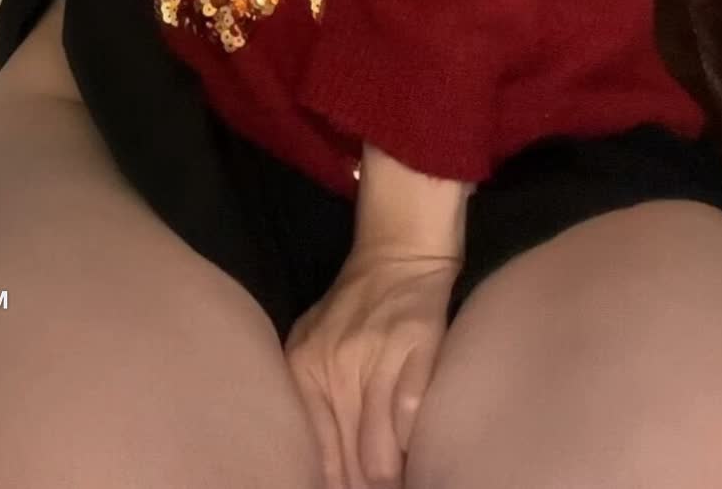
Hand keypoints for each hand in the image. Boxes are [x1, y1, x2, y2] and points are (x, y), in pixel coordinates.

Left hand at [283, 244, 458, 488]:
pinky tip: (414, 445)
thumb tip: (323, 474)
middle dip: (365, 487)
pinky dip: (413, 442)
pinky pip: (411, 420)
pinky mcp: (417, 347)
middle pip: (351, 462)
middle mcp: (336, 365)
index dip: (334, 486)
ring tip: (399, 476)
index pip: (317, 455)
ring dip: (393, 473)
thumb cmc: (354, 310)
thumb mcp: (315, 346)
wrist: (398, 255)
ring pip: (380, 452)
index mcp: (304, 368)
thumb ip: (314, 403)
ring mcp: (377, 356)